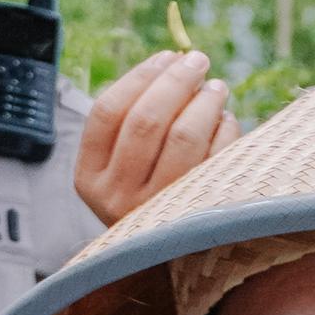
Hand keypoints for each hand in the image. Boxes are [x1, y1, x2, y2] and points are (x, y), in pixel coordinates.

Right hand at [77, 49, 238, 226]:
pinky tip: (225, 119)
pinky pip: (215, 157)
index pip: (108, 112)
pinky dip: (225, 129)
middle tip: (198, 61)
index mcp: (89, 177)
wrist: (165, 259)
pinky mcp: (196, 214)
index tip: (168, 55)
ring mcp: (156, 209)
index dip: (141, 76)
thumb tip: (176, 60)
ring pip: (184, 136)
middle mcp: (116, 196)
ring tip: (217, 87)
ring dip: (205, 101)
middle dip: (177, 81)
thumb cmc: (146, 194)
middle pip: (147, 119)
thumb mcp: (121, 166)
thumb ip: (134, 120)